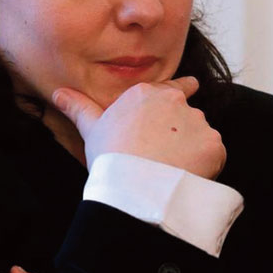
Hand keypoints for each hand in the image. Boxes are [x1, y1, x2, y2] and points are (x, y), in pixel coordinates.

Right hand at [52, 76, 226, 178]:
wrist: (134, 186)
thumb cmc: (110, 157)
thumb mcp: (92, 129)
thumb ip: (79, 107)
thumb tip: (59, 92)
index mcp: (148, 94)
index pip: (174, 86)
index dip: (182, 90)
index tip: (190, 88)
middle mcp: (176, 101)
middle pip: (187, 115)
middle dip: (182, 132)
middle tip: (166, 154)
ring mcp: (197, 122)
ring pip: (201, 135)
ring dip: (193, 149)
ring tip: (172, 169)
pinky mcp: (213, 144)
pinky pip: (213, 154)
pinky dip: (205, 166)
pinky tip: (185, 176)